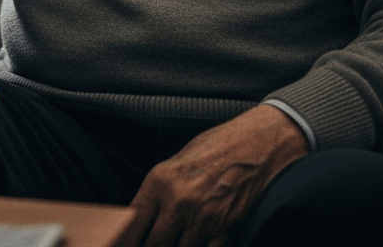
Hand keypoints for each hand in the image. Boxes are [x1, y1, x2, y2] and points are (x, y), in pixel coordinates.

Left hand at [126, 104, 307, 246]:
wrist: (252, 146)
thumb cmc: (215, 148)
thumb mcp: (176, 163)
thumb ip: (159, 192)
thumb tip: (143, 218)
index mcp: (160, 180)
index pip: (134, 220)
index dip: (129, 235)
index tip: (129, 241)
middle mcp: (178, 202)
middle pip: (154, 243)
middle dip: (154, 245)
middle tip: (156, 241)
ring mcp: (202, 219)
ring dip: (179, 246)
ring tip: (179, 237)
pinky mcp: (224, 230)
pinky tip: (202, 238)